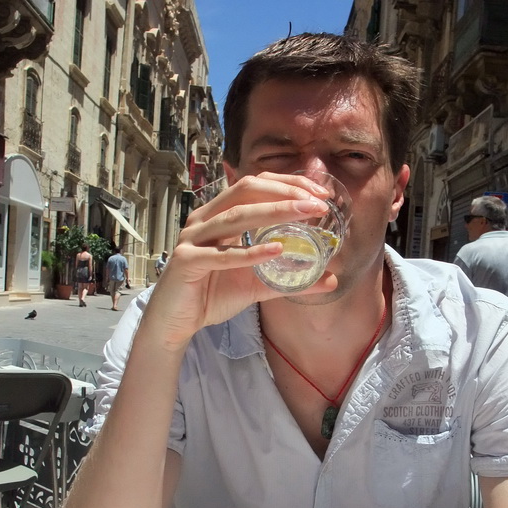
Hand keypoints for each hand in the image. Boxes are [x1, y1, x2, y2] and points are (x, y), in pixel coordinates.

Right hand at [144, 173, 335, 349]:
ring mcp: (192, 239)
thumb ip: (289, 278)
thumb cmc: (211, 296)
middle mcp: (204, 219)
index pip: (255, 185)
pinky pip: (222, 255)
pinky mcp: (186, 262)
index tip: (319, 193)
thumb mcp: (257, 284)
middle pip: (246, 190)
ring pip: (236, 216)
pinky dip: (250, 252)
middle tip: (318, 203)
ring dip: (274, 212)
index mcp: (218, 215)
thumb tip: (331, 279)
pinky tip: (276, 250)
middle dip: (285, 192)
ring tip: (306, 214)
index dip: (288, 183)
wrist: (176, 323)